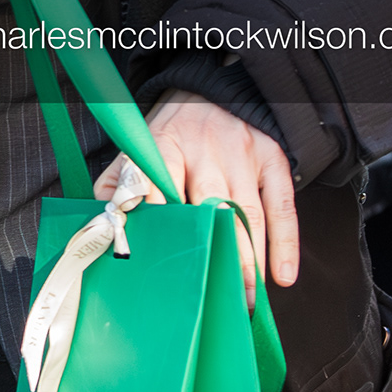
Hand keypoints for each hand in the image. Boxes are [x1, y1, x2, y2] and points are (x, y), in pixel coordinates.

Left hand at [95, 90, 297, 305]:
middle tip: (217, 296)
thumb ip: (117, 184)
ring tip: (247, 298)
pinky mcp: (271, 158)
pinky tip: (282, 275)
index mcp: (164, 145)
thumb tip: (106, 223)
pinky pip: (281, 204)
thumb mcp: (138, 148)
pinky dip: (284, 243)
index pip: (157, 183)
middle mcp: (205, 149)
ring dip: (249, 260)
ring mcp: (241, 154)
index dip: (158, 218)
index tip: (160, 255)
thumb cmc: (170, 135)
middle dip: (214, 254)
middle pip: (210, 207)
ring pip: (247, 213)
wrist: (210, 92)